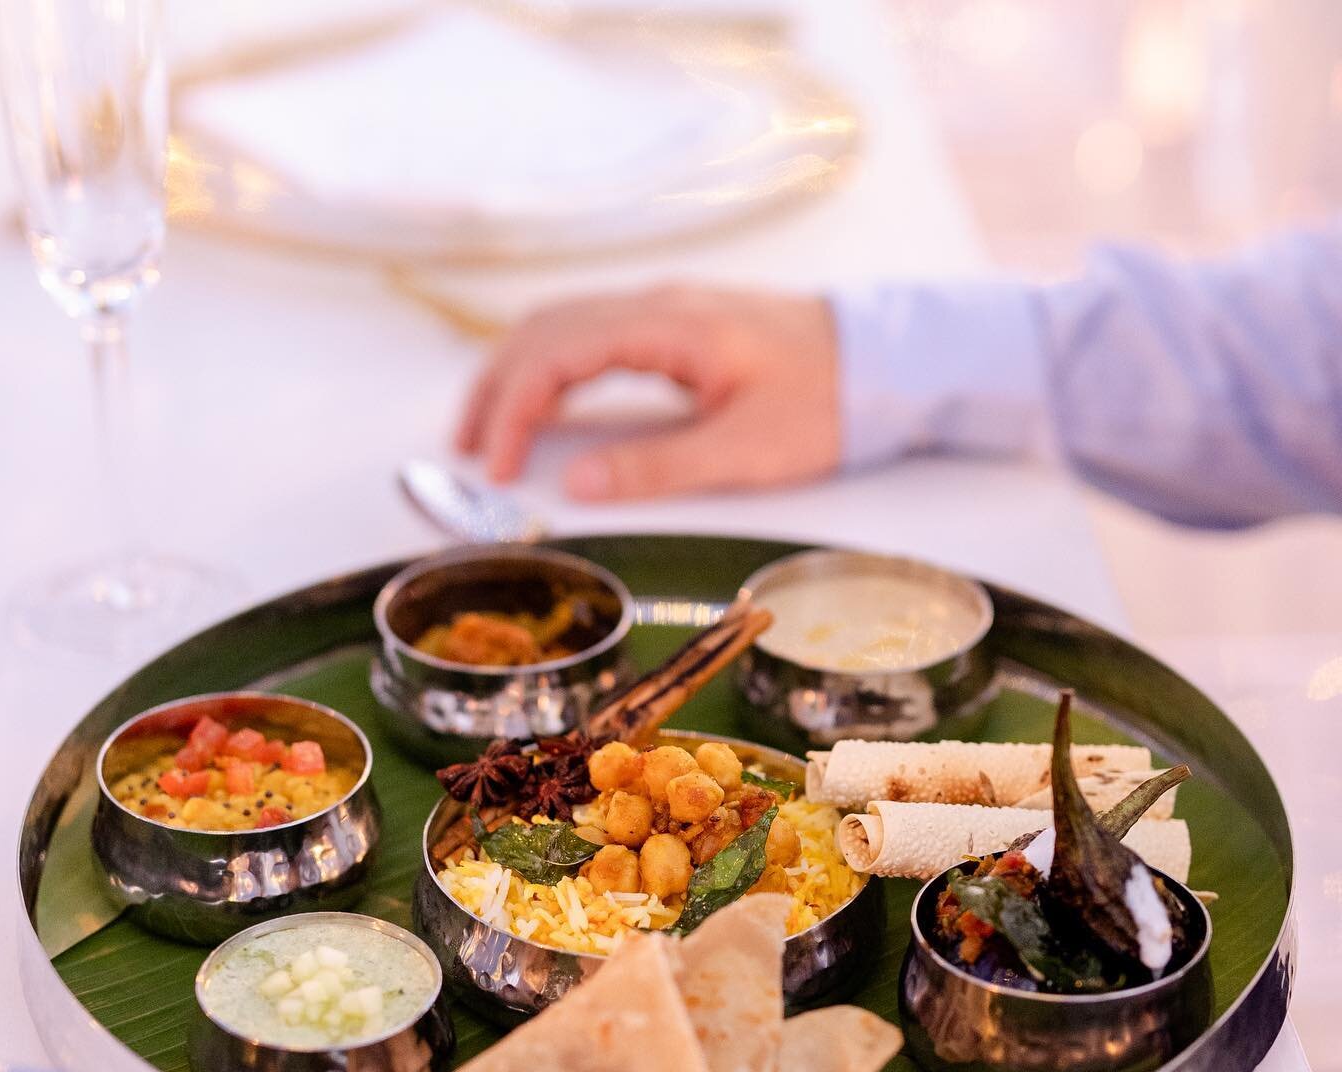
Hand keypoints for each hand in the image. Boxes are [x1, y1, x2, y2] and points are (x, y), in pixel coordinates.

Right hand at [455, 286, 840, 500]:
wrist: (888, 361)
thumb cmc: (828, 402)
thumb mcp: (745, 450)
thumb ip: (656, 467)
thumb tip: (573, 484)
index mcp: (669, 327)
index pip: (557, 354)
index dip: (512, 410)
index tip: (491, 467)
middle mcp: (657, 304)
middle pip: (542, 329)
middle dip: (494, 389)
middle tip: (466, 451)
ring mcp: (666, 308)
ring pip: (561, 323)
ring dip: (515, 372)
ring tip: (487, 429)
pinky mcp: (677, 325)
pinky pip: (590, 332)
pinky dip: (550, 366)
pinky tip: (546, 402)